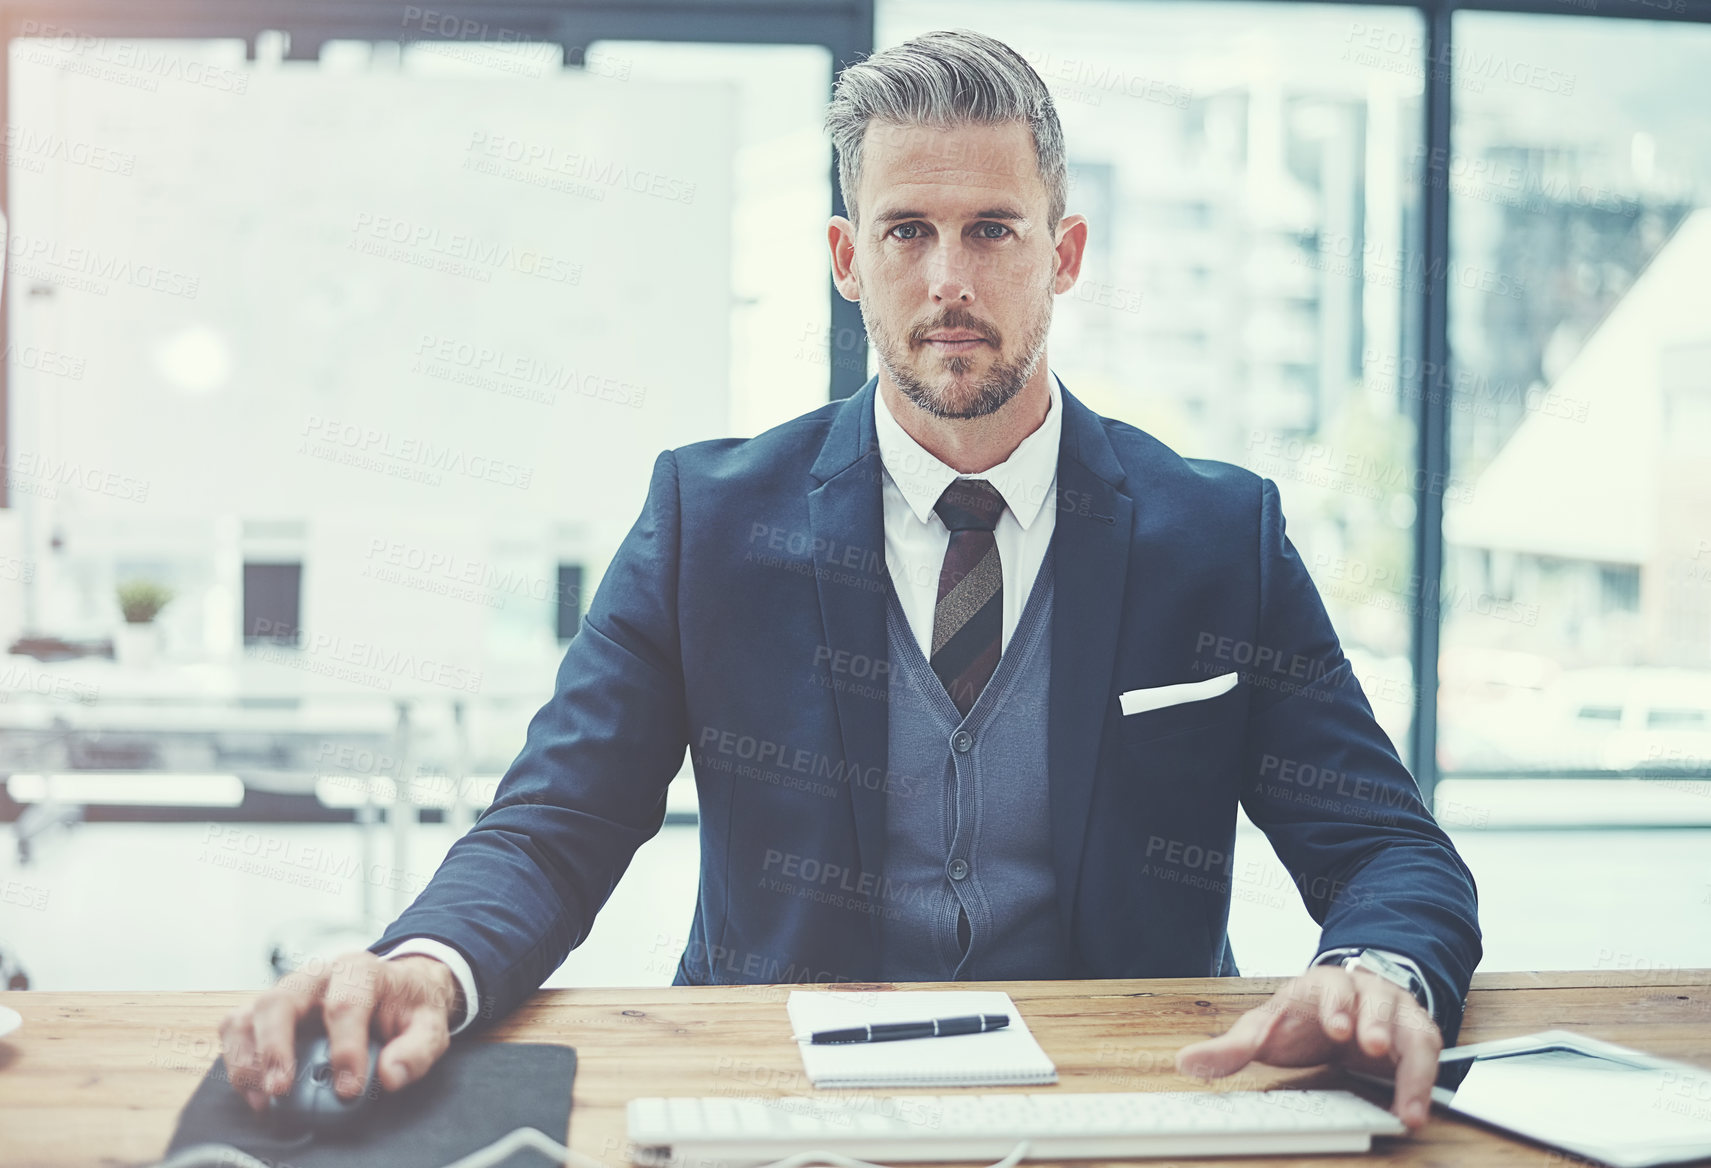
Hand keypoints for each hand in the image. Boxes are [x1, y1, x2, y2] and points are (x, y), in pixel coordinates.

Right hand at [219, 950, 461, 1113]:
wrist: (396, 990)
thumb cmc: (407, 1008)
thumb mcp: (429, 1025)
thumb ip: (417, 1050)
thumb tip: (390, 1075)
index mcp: (359, 970)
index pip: (346, 1004)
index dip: (345, 1049)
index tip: (348, 1089)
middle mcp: (315, 974)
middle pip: (281, 1000)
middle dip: (275, 1048)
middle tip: (281, 1089)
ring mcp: (287, 990)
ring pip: (250, 1013)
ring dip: (248, 1059)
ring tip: (264, 1098)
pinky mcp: (267, 1010)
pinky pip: (235, 1027)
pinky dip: (236, 1060)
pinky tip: (254, 1092)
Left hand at [1174, 963, 1441, 1128]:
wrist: (1340, 1012)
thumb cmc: (1300, 1020)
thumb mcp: (1264, 1029)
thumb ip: (1231, 1048)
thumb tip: (1186, 1062)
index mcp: (1323, 985)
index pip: (1332, 987)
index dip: (1337, 1006)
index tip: (1337, 1028)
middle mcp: (1365, 992)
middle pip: (1376, 1000)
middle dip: (1376, 1022)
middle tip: (1374, 1046)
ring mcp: (1396, 1012)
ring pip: (1411, 1027)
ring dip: (1411, 1060)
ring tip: (1407, 1100)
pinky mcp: (1417, 1037)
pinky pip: (1428, 1057)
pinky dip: (1424, 1085)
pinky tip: (1414, 1113)